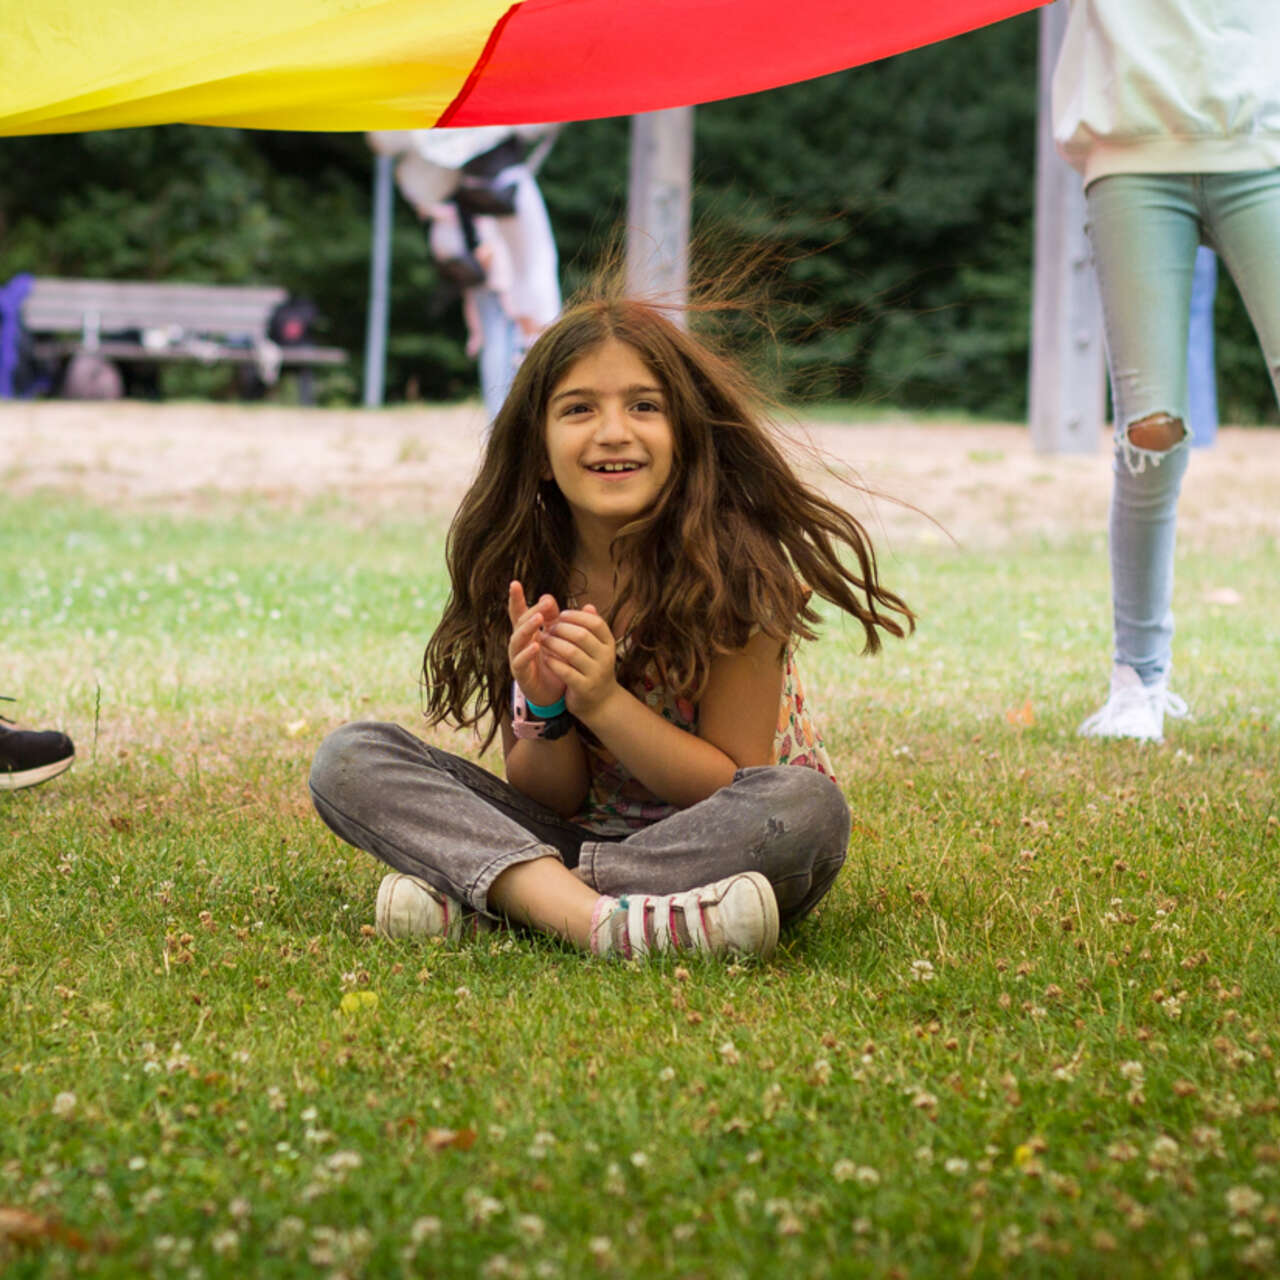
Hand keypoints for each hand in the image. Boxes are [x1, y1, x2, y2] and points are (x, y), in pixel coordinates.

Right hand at [507, 582, 565, 707]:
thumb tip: (550, 597)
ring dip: (528, 628)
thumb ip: (553, 619)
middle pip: (520, 623)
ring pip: (517, 640)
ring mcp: (518, 658)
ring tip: (539, 618)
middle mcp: (519, 643)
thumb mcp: (555, 637)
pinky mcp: (521, 674)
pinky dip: (527, 653)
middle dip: (531, 610)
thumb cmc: (553, 661)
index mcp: (528, 633)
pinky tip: (536, 646)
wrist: (554, 692)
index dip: (516, 599)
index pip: (520, 613)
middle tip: (546, 601)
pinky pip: (520, 662)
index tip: (515, 583)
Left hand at [540, 606, 618, 720]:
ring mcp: (596, 673)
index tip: (560, 615)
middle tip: (547, 628)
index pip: (594, 622)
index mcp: (609, 643)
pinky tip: (545, 657)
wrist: (600, 702)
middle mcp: (606, 657)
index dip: (575, 616)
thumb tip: (588, 605)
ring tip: (542, 640)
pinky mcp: (584, 688)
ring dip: (553, 644)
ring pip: (571, 652)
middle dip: (560, 629)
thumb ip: (590, 627)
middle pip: (581, 635)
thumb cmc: (593, 668)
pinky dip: (553, 662)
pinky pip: (565, 671)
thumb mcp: (597, 647)